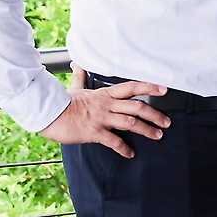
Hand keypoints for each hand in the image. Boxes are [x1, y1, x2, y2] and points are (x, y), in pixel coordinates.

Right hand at [40, 65, 171, 158]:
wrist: (49, 114)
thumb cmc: (63, 102)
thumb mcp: (75, 87)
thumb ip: (80, 76)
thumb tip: (76, 63)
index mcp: (105, 94)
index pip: (132, 87)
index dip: (149, 87)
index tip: (164, 89)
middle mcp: (107, 105)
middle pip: (137, 107)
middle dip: (155, 114)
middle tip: (167, 122)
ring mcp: (102, 118)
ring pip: (130, 123)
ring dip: (146, 130)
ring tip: (157, 135)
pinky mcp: (94, 132)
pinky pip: (113, 141)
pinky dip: (124, 148)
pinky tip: (130, 153)